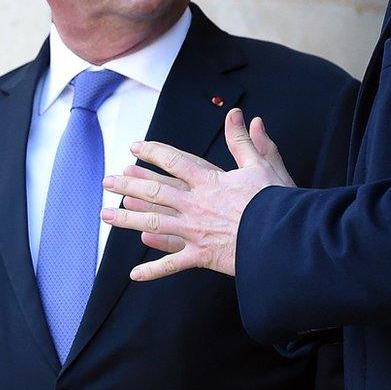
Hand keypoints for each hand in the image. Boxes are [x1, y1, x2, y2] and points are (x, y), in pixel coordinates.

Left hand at [101, 109, 294, 280]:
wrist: (285, 240)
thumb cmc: (277, 202)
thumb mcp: (263, 165)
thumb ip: (245, 141)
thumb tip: (239, 115)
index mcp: (210, 181)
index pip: (174, 161)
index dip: (152, 152)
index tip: (135, 148)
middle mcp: (196, 204)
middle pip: (155, 191)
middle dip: (129, 184)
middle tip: (107, 181)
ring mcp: (196, 231)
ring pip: (154, 223)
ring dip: (127, 219)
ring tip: (105, 215)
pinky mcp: (202, 256)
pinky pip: (172, 264)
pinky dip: (153, 270)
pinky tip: (133, 274)